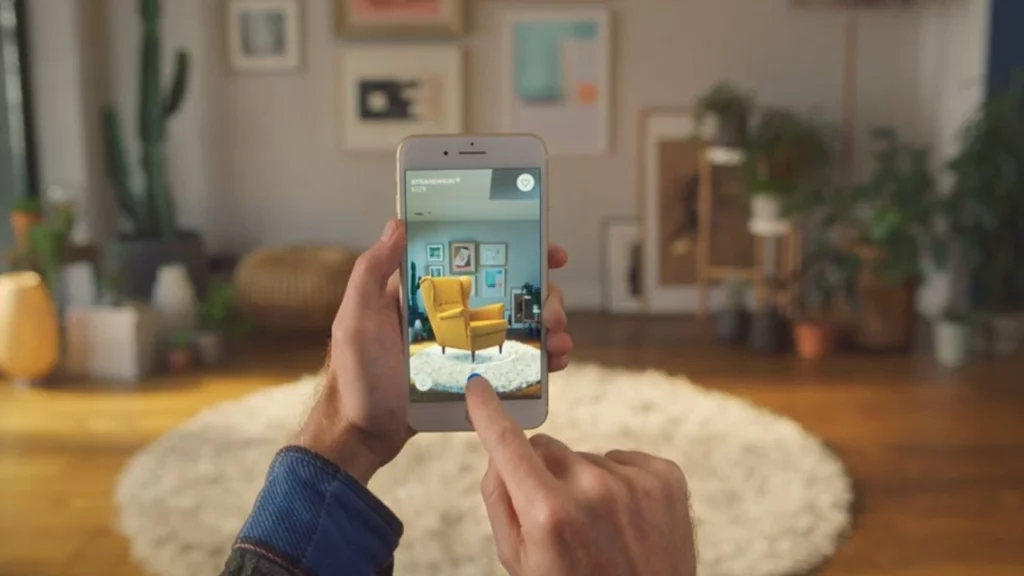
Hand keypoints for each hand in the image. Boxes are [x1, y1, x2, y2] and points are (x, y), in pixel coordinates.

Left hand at [297, 219, 573, 483]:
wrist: (364, 435)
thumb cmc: (355, 376)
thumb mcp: (356, 318)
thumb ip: (371, 271)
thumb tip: (398, 224)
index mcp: (429, 293)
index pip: (477, 259)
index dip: (515, 249)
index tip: (547, 252)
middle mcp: (454, 314)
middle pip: (510, 291)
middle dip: (542, 294)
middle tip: (552, 311)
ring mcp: (469, 346)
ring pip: (520, 325)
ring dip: (549, 324)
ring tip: (557, 338)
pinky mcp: (477, 376)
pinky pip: (517, 361)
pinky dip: (542, 357)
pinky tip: (555, 361)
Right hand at [467, 376, 696, 575]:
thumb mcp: (519, 560)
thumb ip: (501, 501)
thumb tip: (498, 452)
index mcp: (548, 514)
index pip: (507, 443)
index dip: (487, 411)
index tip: (477, 387)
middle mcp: (592, 491)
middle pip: (547, 449)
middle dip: (545, 475)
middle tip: (561, 519)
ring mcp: (634, 482)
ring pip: (586, 457)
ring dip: (586, 483)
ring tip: (601, 528)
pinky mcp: (666, 478)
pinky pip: (624, 460)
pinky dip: (621, 483)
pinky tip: (626, 520)